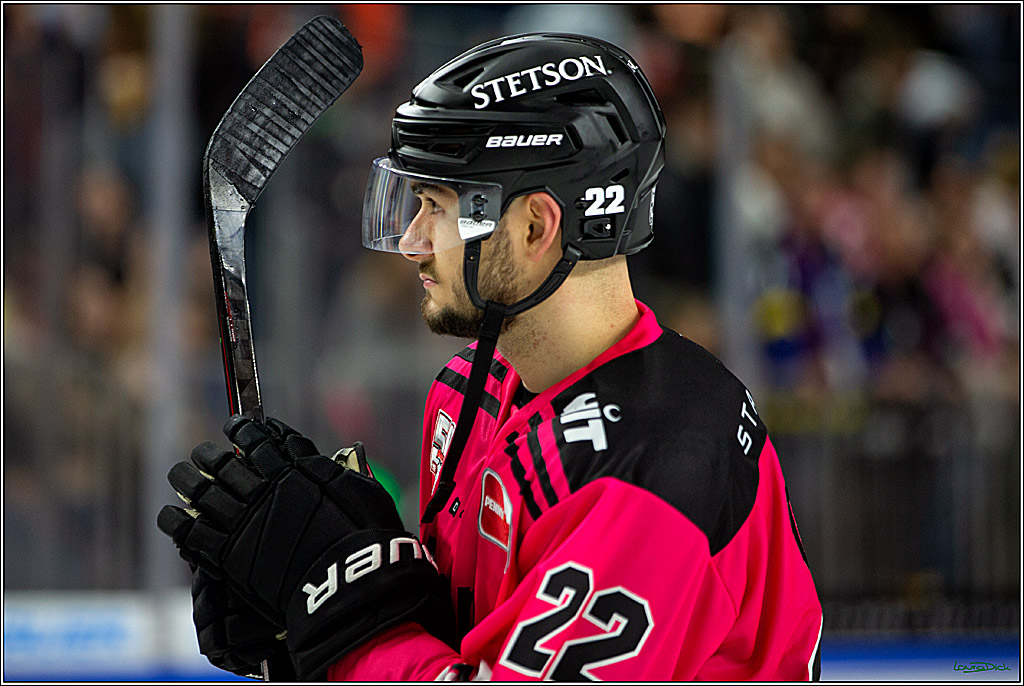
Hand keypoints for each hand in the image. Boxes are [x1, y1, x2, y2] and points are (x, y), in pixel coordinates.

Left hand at [158, 416, 453, 679]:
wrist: (347, 586)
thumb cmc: (364, 539)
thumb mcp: (358, 490)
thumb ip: (327, 468)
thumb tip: (307, 454)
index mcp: (294, 469)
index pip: (259, 438)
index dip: (243, 429)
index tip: (236, 427)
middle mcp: (263, 490)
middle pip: (222, 462)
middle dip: (209, 454)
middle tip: (203, 454)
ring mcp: (243, 522)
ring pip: (200, 490)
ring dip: (187, 479)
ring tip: (182, 475)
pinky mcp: (228, 555)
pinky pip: (190, 531)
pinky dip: (176, 521)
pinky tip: (171, 516)